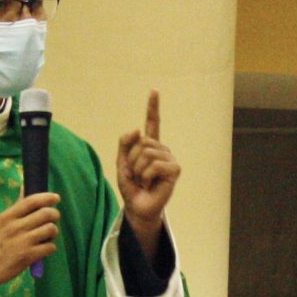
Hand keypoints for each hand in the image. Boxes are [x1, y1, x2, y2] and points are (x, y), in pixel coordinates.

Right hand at [0, 192, 58, 286]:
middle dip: (54, 215)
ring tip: (47, 236)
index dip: (47, 197)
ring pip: (51, 229)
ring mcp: (23, 242)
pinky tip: (44, 249)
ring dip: (53, 232)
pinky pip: (50, 247)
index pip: (32, 201)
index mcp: (7, 217)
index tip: (56, 198)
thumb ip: (15, 208)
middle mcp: (15, 227)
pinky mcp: (28, 257)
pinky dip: (50, 247)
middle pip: (46, 214)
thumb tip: (25, 187)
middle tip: (53, 219)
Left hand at [116, 90, 180, 251]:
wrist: (137, 206)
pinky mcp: (174, 169)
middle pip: (142, 142)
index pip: (152, 122)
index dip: (153, 106)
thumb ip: (125, 143)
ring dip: (138, 169)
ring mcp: (169, 158)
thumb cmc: (131, 186)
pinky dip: (146, 176)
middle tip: (136, 174)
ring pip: (146, 153)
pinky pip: (154, 164)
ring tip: (143, 180)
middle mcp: (161, 149)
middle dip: (132, 159)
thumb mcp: (121, 162)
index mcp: (150, 145)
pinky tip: (149, 184)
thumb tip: (137, 129)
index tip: (154, 90)